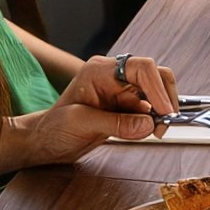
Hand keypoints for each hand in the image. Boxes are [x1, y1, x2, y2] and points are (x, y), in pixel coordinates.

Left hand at [0, 52, 181, 173]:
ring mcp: (121, 91)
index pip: (140, 68)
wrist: (45, 142)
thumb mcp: (81, 124)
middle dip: (164, 98)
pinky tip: (148, 131)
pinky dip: (153, 120)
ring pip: (155, 93)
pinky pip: (149, 108)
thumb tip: (148, 124)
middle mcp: (114, 76)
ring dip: (160, 112)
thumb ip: (116, 124)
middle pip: (154, 76)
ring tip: (156, 131)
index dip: (157, 87)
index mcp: (100, 71)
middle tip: (165, 123)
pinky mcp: (125, 106)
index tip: (164, 111)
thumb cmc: (53, 128)